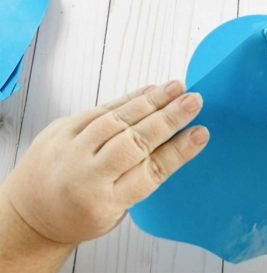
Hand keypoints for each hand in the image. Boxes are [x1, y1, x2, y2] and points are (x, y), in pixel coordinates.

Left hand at [0, 81, 208, 244]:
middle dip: (168, 119)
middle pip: (134, 142)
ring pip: (117, 119)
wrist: (31, 212)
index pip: (149, 172)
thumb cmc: (81, 214)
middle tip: (194, 101)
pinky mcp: (61, 129)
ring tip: (177, 88)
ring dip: (151, 102)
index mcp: (105, 202)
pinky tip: (151, 90)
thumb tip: (178, 142)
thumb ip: (142, 178)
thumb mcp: (117, 210)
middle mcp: (86, 175)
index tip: (200, 133)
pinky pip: (100, 108)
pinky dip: (128, 98)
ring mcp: (70, 149)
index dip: (178, 151)